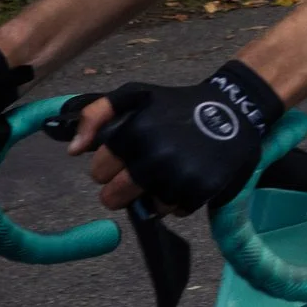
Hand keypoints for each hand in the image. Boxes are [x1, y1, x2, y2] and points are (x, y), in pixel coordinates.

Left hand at [81, 61, 281, 213]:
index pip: (98, 173)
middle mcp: (155, 158)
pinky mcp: (201, 190)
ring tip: (169, 172)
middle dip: (123, 188)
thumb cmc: (177, 104)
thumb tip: (73, 150)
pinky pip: (174, 212)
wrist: (234, 107)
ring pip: (145, 208)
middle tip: (143, 171)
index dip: (110, 166)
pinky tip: (187, 177)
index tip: (127, 155)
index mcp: (134, 134)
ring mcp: (179, 176)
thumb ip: (95, 115)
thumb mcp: (135, 94)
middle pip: (113, 199)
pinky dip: (178, 200)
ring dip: (153, 195)